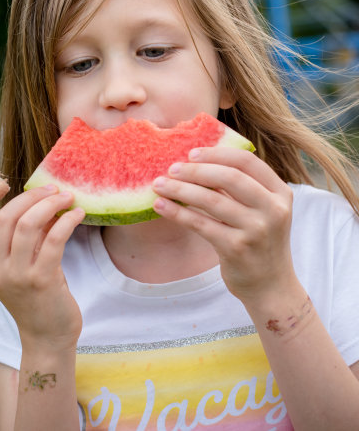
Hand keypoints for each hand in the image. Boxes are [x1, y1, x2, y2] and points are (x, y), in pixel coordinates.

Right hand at [0, 184, 84, 350]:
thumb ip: (26, 237)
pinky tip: (78, 214)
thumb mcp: (22, 266)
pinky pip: (54, 239)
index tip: (3, 184)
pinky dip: (67, 220)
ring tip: (68, 197)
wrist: (48, 337)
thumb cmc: (39, 296)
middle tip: (53, 189)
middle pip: (4, 218)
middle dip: (30, 196)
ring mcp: (18, 276)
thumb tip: (45, 200)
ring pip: (28, 224)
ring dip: (51, 204)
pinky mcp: (43, 280)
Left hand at [152, 146, 295, 305]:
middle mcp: (273, 209)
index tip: (191, 153)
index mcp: (280, 193)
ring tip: (159, 185)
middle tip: (171, 168)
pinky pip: (200, 224)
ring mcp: (256, 229)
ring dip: (180, 189)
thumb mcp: (262, 210)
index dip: (216, 153)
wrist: (271, 287)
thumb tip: (198, 161)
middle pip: (229, 177)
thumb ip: (241, 187)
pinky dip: (177, 212)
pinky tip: (161, 206)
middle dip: (195, 170)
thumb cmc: (260, 241)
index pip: (246, 161)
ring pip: (211, 199)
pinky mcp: (237, 248)